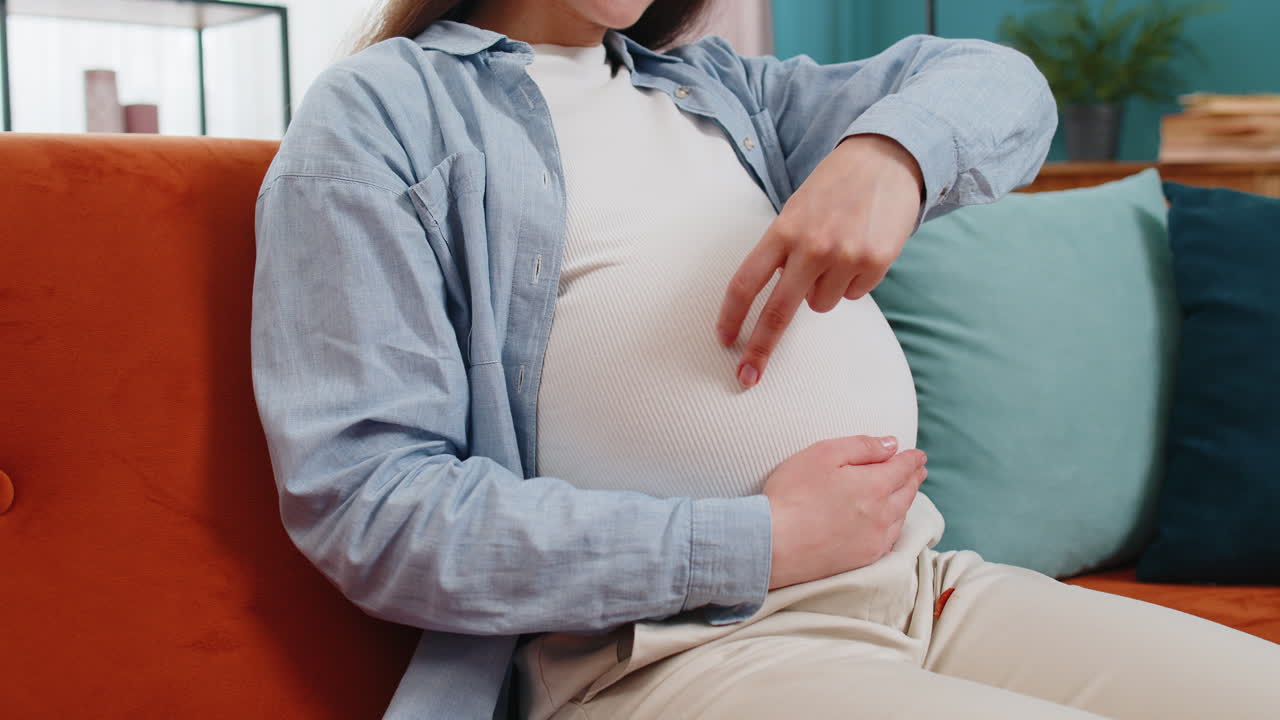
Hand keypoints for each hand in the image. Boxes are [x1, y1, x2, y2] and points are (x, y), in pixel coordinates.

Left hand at [716, 134, 923, 387]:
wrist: (886, 158)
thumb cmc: (833, 188)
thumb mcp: (796, 211)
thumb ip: (782, 251)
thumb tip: (769, 303)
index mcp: (783, 230)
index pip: (746, 281)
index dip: (731, 315)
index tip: (724, 340)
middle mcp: (811, 246)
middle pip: (777, 312)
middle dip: (760, 349)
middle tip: (747, 378)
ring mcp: (845, 256)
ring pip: (821, 305)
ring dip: (824, 289)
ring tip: (838, 252)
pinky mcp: (876, 262)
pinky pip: (853, 295)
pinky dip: (854, 281)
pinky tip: (861, 249)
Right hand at [764, 435, 926, 589]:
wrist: (773, 544)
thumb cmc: (793, 494)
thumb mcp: (824, 454)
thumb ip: (863, 446)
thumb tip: (892, 444)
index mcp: (876, 485)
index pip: (903, 468)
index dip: (912, 458)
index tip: (918, 455)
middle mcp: (883, 514)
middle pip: (907, 492)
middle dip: (913, 478)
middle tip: (919, 470)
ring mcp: (875, 539)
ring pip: (901, 516)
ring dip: (906, 500)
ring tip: (907, 491)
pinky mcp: (864, 558)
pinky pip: (890, 538)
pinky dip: (896, 524)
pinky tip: (891, 521)